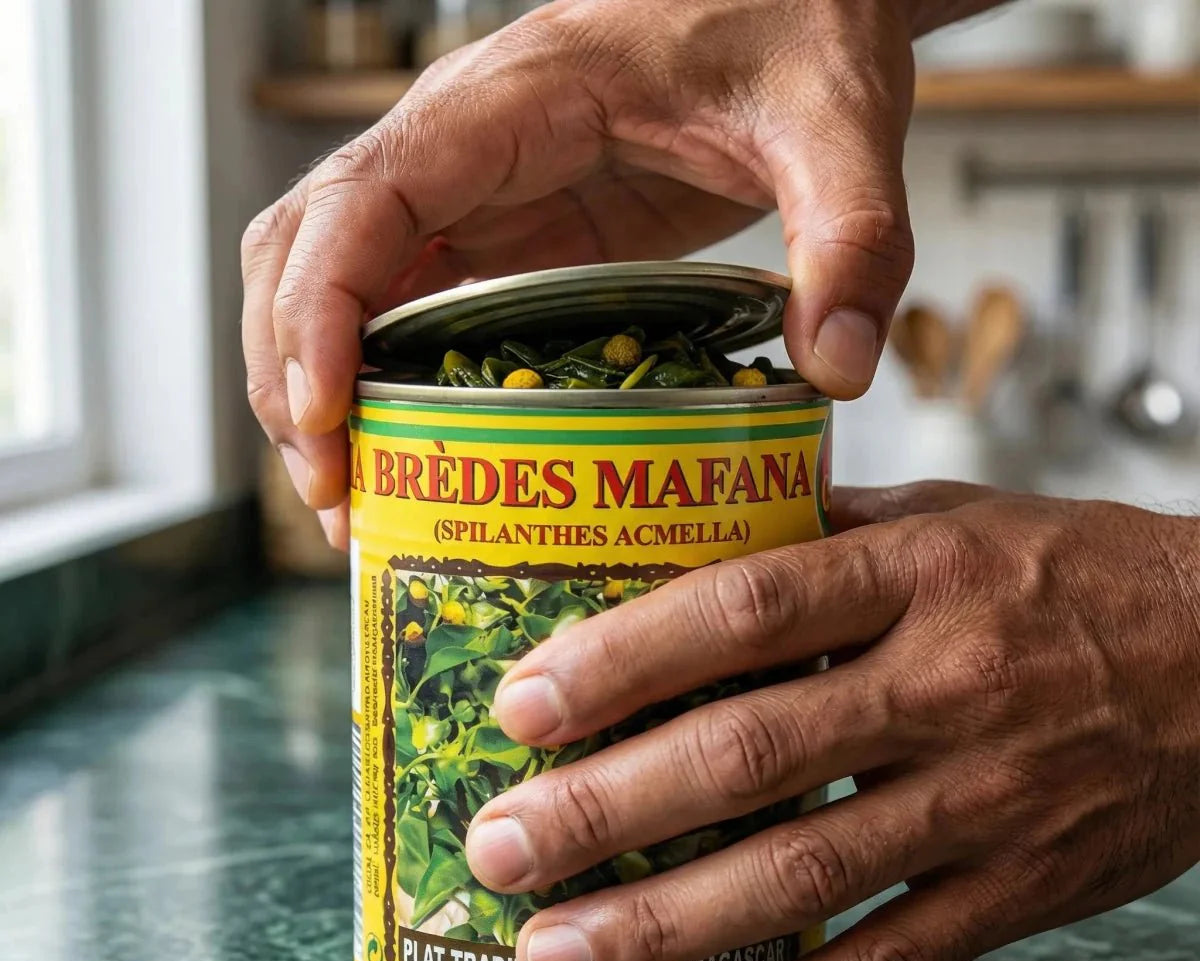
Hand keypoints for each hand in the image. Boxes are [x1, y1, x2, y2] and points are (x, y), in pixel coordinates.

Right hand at [241, 0, 928, 541]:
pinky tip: (400, 450)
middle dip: (292, 372)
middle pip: (304, 247)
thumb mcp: (835, 125)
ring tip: (348, 493)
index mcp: (512, 102)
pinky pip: (392, 298)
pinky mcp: (497, 231)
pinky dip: (369, 377)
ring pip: (326, 276)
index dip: (320, 309)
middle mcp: (461, 145)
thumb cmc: (796, 27)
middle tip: (336, 494)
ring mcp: (469, 188)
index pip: (364, 198)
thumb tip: (837, 371)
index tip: (325, 414)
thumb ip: (850, 237)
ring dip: (312, 382)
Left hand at [464, 482, 1199, 960]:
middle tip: (497, 848)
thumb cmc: (1076, 575)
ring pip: (808, 872)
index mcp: (918, 574)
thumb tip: (688, 537)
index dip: (626, 659)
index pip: (746, 610)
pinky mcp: (1023, 890)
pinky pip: (896, 960)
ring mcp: (987, 800)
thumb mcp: (955, 518)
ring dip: (667, 924)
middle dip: (608, 809)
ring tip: (553, 957)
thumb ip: (822, 531)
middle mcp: (944, 686)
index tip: (524, 705)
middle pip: (751, 754)